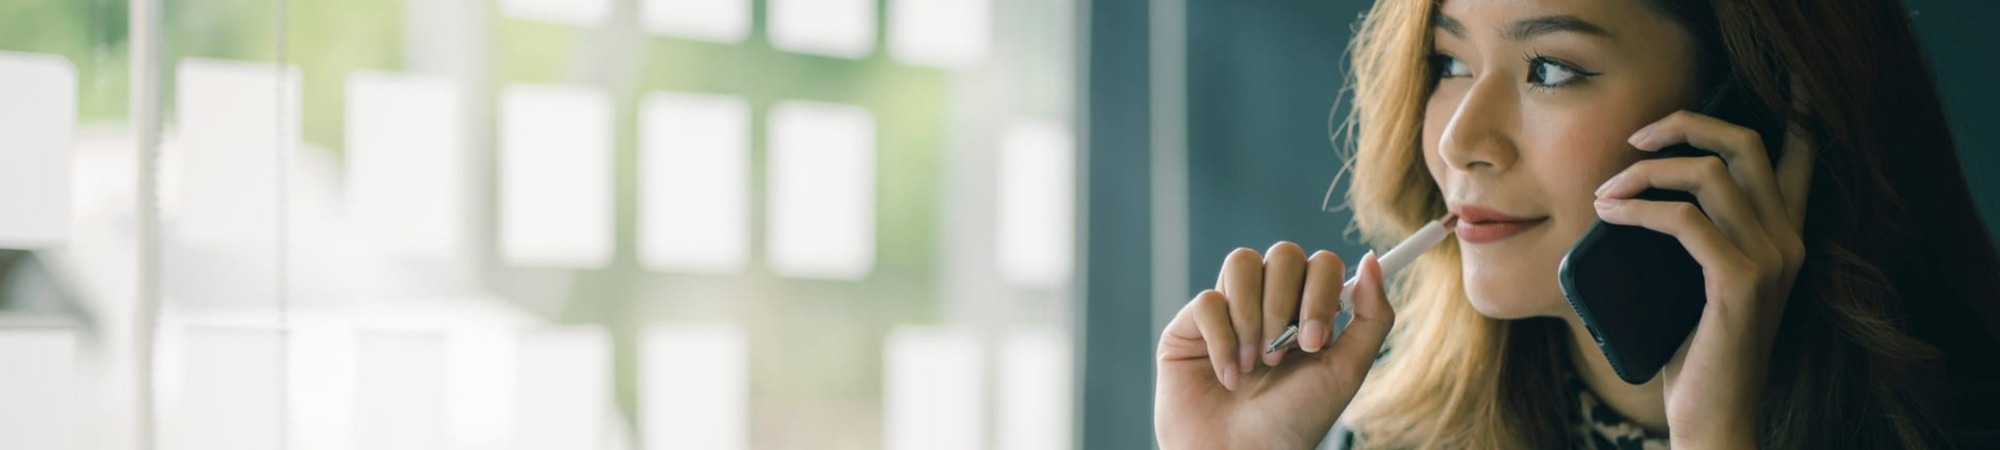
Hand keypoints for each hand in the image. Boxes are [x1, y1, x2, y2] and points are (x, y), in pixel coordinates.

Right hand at [1155, 242, 1394, 448]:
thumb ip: (1371, 317)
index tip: (1314, 343)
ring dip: (1252, 317)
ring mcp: (1229, 310)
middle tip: (1281, 354)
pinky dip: (1222, 341)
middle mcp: (1269, 304)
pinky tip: (1228, 376)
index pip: (1321, 264)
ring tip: (1254, 364)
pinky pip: (1207, 301)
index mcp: (1308, 312)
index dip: (1319, 292)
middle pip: (1282, 254)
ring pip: (1241, 263)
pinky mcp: (1190, 325)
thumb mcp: (1345, 372)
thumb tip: (1372, 259)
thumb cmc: (1293, 422)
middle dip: (1283, 306)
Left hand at [1595, 110, 1813, 447]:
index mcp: (1784, 235)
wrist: (1712, 415)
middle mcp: (1788, 239)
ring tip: (1605, 194)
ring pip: (1710, 174)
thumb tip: (1634, 190)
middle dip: (1684, 125)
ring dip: (1645, 173)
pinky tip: (1609, 215)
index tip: (1747, 91)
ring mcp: (1772, 260)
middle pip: (1745, 143)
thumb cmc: (1694, 349)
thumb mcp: (1696, 280)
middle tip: (1633, 139)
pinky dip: (1638, 210)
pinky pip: (1684, 220)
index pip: (1794, 154)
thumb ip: (1692, 235)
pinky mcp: (1741, 282)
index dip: (1778, 112)